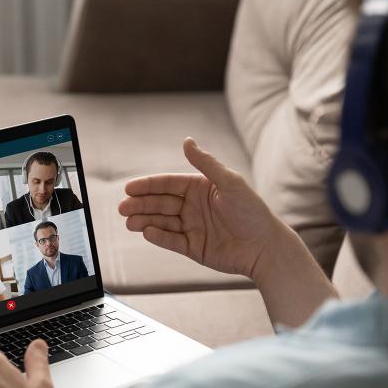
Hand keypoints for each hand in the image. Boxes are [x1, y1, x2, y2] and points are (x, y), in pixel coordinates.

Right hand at [118, 137, 279, 280]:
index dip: (148, 186)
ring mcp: (192, 227)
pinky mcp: (193, 247)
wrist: (265, 247)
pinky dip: (158, 237)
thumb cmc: (252, 211)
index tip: (129, 188)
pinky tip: (146, 232)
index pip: (168, 185)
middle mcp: (193, 206)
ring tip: (128, 221)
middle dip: (140, 204)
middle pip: (160, 203)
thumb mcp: (229, 182)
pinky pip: (171, 240)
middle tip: (122, 208)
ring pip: (161, 221)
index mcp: (200, 188)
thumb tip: (186, 140)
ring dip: (144, 220)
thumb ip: (206, 163)